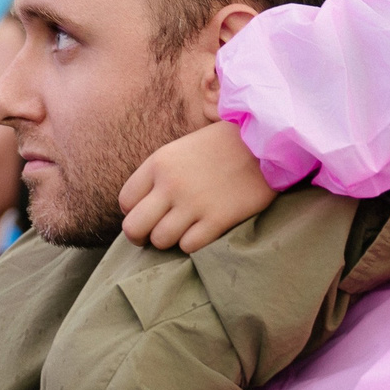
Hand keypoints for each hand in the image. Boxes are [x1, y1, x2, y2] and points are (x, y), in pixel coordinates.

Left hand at [119, 122, 275, 252]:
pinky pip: (189, 246)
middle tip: (152, 236)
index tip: (147, 214)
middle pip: (133, 228)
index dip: (133, 212)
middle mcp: (171, 184)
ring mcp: (193, 203)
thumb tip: (143, 208)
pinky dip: (192, 244)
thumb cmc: (221, 146)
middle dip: (140, 237)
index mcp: (159, 163)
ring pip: (160, 241)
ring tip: (183, 230)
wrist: (264, 143)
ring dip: (170, 241)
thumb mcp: (181, 150)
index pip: (125, 201)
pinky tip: (203, 231)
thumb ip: (160, 176)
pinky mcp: (217, 219)